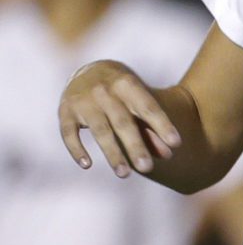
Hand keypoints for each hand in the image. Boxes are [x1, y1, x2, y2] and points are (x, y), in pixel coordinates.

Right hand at [58, 61, 181, 176]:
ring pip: (100, 130)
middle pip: (123, 122)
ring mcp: (83, 100)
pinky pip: (69, 133)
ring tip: (124, 174)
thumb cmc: (123, 93)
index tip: (176, 144)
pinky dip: (76, 149)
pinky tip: (87, 165)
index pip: (148, 107)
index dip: (162, 125)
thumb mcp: (138, 101)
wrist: (89, 71)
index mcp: (128, 84)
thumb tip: (167, 155)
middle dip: (135, 146)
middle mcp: (104, 91)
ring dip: (112, 153)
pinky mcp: (65, 111)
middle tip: (147, 168)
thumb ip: (151, 127)